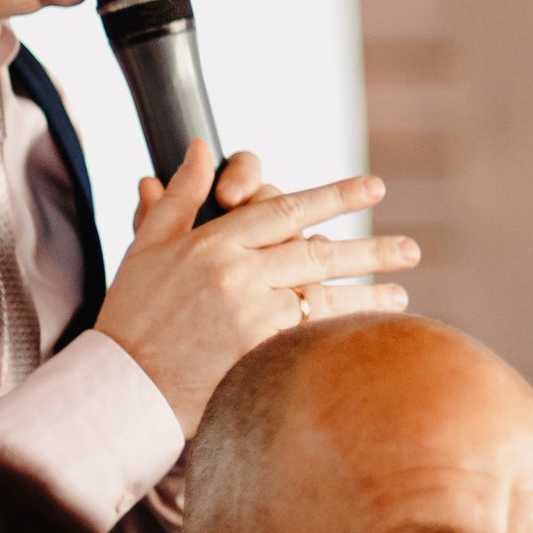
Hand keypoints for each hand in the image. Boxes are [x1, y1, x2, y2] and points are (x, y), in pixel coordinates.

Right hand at [95, 143, 419, 439]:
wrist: (122, 385)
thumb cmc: (132, 313)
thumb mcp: (148, 245)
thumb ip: (181, 195)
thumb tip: (200, 147)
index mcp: (213, 243)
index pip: (286, 211)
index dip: (334, 197)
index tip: (373, 188)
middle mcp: (237, 275)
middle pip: (316, 254)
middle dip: (370, 250)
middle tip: (411, 249)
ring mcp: (249, 317)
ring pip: (322, 298)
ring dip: (366, 296)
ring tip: (401, 295)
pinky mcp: (255, 356)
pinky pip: (309, 339)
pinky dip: (340, 335)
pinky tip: (367, 335)